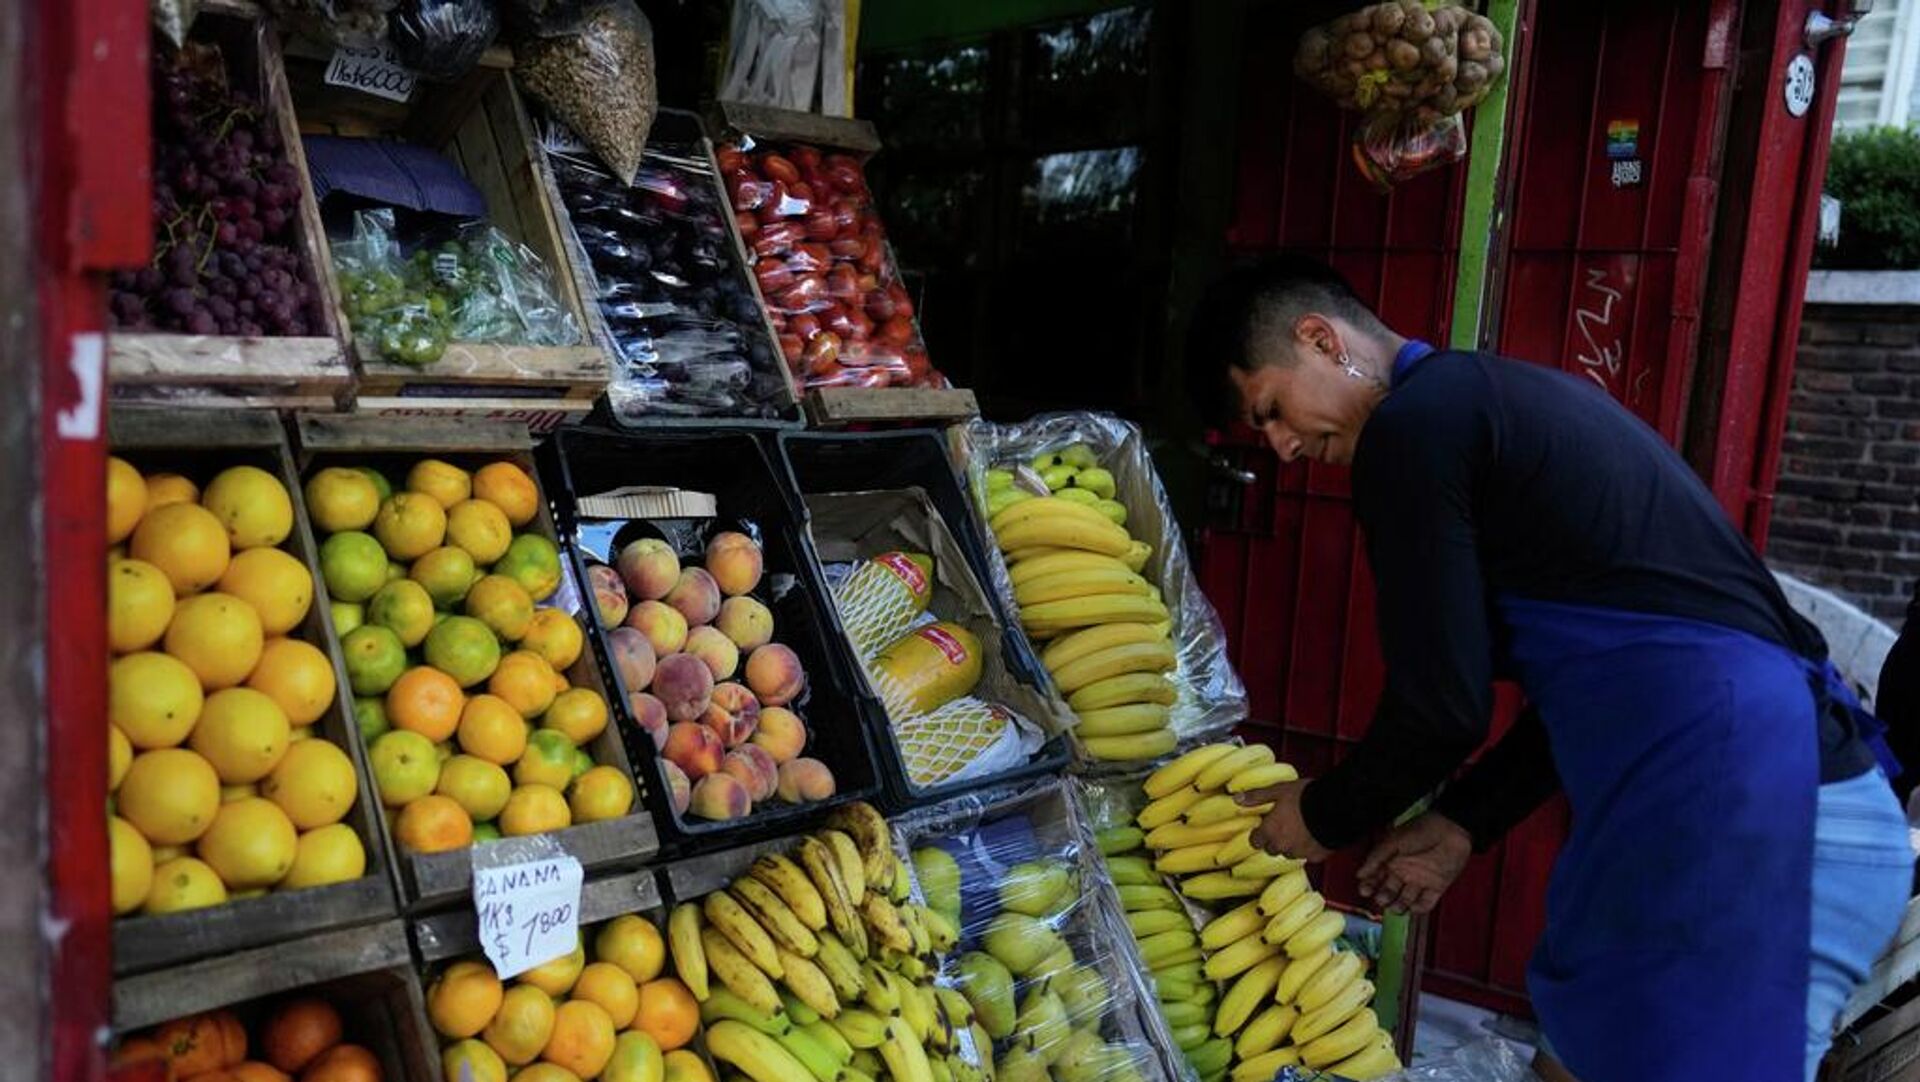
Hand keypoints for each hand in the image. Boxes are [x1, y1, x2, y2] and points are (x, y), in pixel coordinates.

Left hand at [1236, 780, 1329, 862]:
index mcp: (1270, 831)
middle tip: (1285, 824)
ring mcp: (1300, 853)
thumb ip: (1257, 796)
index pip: (1255, 841)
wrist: (1337, 806)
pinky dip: (1309, 847)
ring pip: (1290, 853)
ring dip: (1292, 844)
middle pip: (1272, 849)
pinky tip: (1314, 834)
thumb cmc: (1306, 796)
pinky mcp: (1317, 856)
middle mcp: (1283, 846)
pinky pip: (1308, 855)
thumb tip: (1237, 798)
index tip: (1264, 826)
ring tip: (1301, 828)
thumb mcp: (1278, 790)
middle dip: (1276, 839)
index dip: (1259, 833)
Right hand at [1356, 812, 1472, 913]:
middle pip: (1389, 892)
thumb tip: (1360, 873)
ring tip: (1395, 907)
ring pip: (1405, 901)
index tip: (1365, 891)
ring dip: (1398, 907)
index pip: (1376, 878)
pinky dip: (1419, 909)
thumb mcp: (1393, 841)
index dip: (1369, 885)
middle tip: (1381, 899)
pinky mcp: (1436, 887)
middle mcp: (1404, 873)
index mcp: (1392, 861)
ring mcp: (1420, 881)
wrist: (1451, 829)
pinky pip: (1426, 903)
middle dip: (1383, 898)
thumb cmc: (1423, 829)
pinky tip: (1413, 907)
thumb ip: (1377, 857)